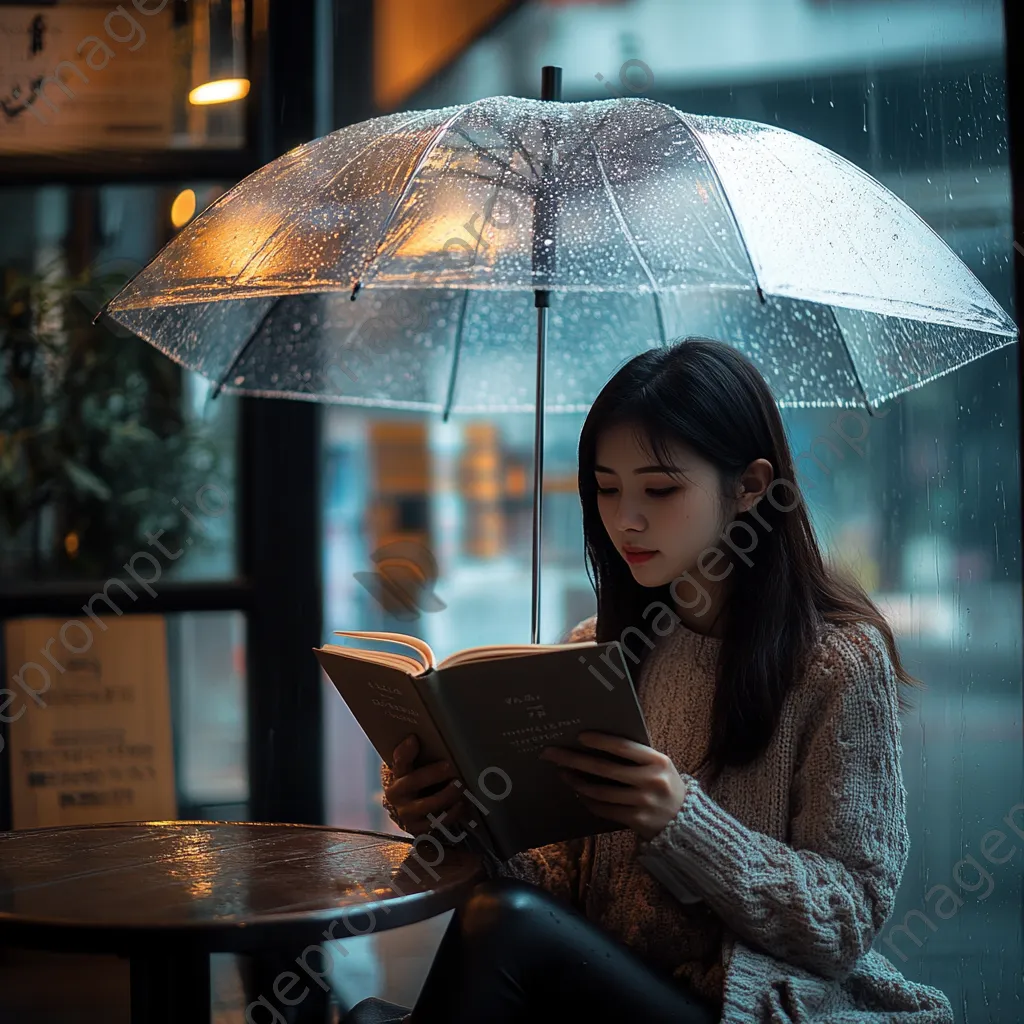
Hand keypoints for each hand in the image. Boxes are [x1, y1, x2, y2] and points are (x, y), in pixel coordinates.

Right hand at [385, 734, 465, 836]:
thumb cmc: (416, 780)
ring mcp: (407, 813)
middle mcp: (397, 795)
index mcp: (395, 775)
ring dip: (446, 795)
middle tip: (449, 767)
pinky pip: (437, 822)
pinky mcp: (418, 828)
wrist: (408, 809)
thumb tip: (431, 738)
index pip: (398, 760)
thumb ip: (419, 756)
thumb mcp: (413, 768)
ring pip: (427, 805)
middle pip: (413, 782)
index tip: (414, 739)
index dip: (405, 751)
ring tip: (460, 786)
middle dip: (432, 774)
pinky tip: (462, 804)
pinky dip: (451, 813)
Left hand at [538, 731, 689, 841]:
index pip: (624, 747)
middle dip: (574, 760)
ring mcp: (643, 802)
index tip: (579, 736)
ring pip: (600, 792)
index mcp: (657, 761)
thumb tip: (594, 742)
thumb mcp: (658, 765)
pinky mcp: (636, 820)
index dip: (600, 741)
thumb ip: (635, 755)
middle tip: (552, 753)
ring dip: (577, 782)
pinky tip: (579, 793)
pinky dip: (588, 800)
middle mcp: (651, 781)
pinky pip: (604, 809)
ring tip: (563, 774)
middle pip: (605, 769)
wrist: (684, 819)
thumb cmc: (663, 783)